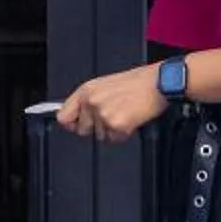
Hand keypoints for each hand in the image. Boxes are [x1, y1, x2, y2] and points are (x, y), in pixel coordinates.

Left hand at [57, 65, 171, 143]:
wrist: (157, 83)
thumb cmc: (135, 82)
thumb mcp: (104, 85)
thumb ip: (87, 100)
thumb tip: (74, 118)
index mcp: (86, 90)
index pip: (63, 116)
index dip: (70, 124)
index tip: (75, 125)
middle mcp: (92, 102)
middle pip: (83, 130)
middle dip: (96, 127)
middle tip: (112, 113)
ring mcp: (103, 114)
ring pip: (100, 136)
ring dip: (111, 130)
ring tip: (124, 112)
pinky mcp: (116, 125)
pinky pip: (114, 139)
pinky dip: (123, 133)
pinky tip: (131, 119)